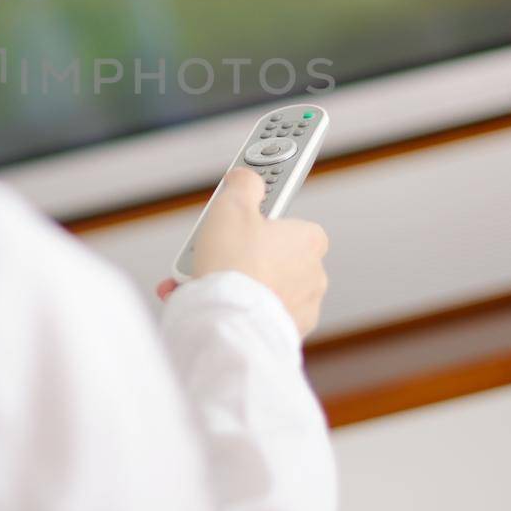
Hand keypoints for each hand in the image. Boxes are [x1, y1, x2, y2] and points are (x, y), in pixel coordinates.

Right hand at [156, 167, 329, 337]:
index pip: (285, 219)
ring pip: (260, 286)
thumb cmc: (235, 266)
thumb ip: (243, 184)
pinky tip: (208, 302)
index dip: (255, 214)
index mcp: (308, 240)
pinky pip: (255, 313)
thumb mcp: (232, 205)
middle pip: (269, 254)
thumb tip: (246, 178)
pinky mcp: (284, 332)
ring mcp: (301, 306)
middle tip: (211, 249)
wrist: (228, 322)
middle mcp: (312, 274)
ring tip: (198, 279)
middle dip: (238, 252)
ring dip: (233, 281)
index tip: (239, 210)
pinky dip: (235, 307)